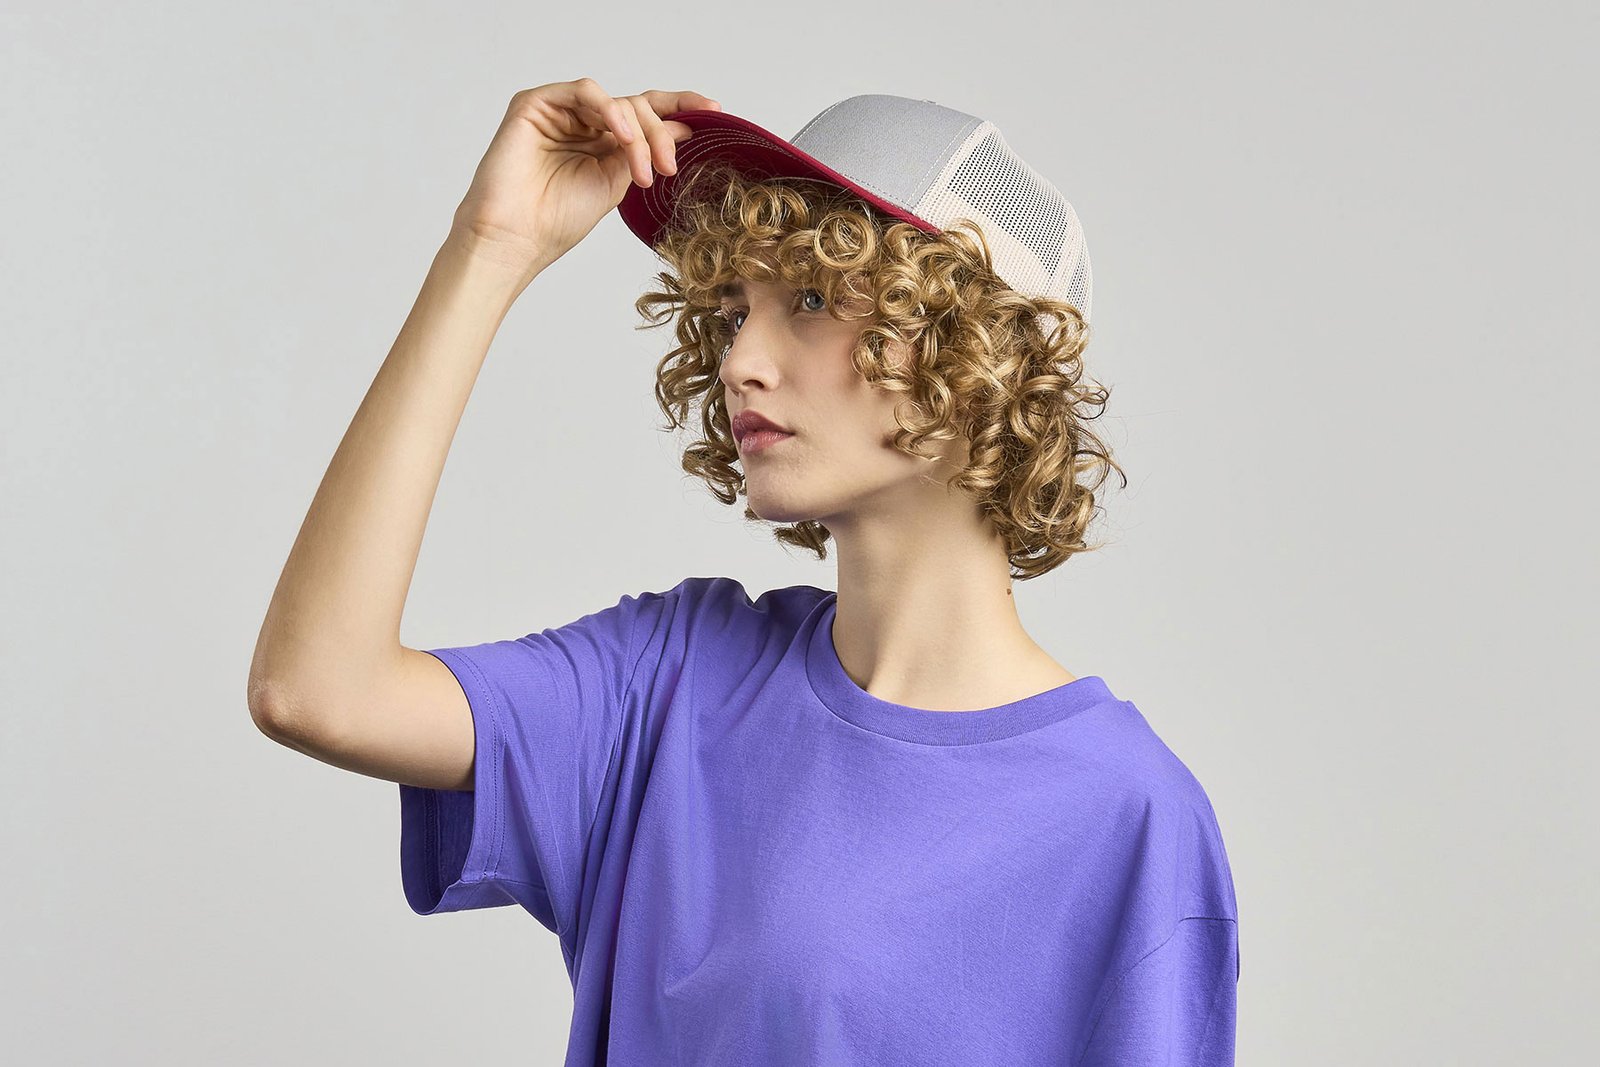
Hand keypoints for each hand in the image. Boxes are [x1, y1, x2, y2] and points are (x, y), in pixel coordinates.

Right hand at [447, 78, 721, 279]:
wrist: (517, 239)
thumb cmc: (557, 220)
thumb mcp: (618, 183)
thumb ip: (646, 152)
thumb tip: (684, 128)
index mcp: (603, 141)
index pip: (646, 112)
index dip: (680, 107)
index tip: (715, 110)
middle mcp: (583, 123)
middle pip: (637, 107)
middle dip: (661, 134)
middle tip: (668, 168)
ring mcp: (559, 111)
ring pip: (616, 100)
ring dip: (640, 131)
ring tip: (644, 169)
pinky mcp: (535, 104)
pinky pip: (585, 91)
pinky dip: (610, 110)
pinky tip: (621, 136)